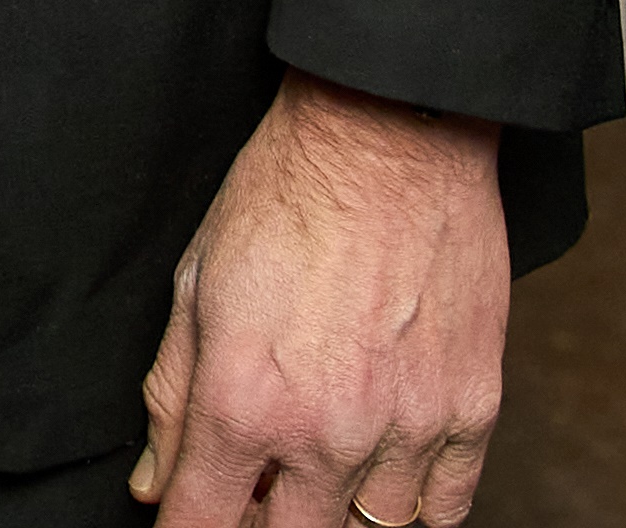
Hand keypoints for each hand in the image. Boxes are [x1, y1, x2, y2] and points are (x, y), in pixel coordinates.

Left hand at [132, 75, 506, 525]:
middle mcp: (327, 433)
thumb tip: (153, 482)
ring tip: (317, 457)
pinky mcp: (472, 411)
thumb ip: (172, 398)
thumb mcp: (195, 286)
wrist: (390, 137)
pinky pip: (445, 508)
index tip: (186, 520)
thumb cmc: (285, 196)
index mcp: (244, 402)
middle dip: (262, 521)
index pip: (202, 523)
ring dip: (336, 508)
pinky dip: (411, 503)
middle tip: (255, 481)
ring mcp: (407, 429)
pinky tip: (381, 466)